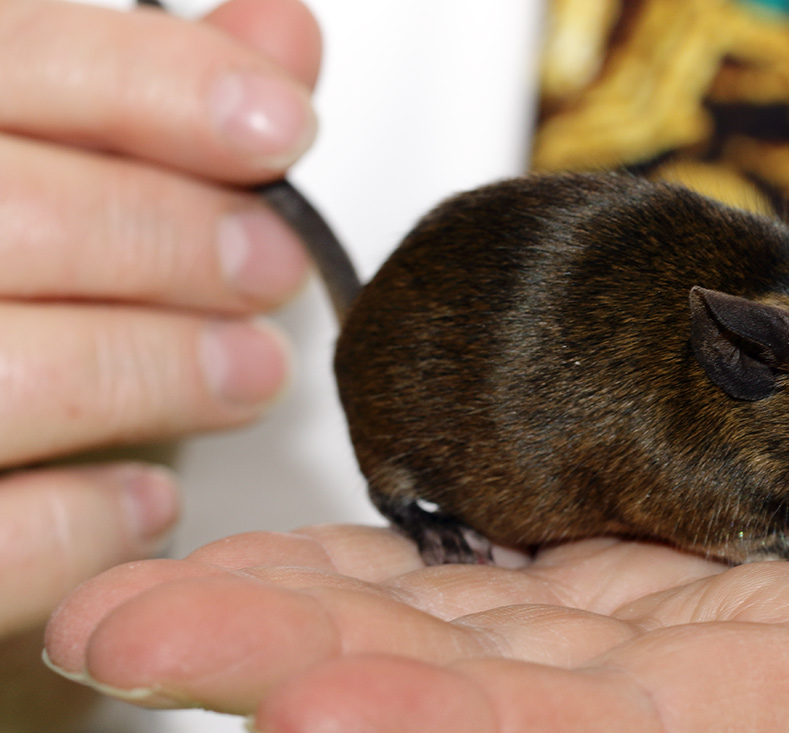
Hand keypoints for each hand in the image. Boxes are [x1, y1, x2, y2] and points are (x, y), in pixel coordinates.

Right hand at [0, 0, 319, 724]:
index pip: (3, 56)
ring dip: (162, 372)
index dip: (157, 83)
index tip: (279, 125)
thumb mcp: (43, 165)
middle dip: (176, 242)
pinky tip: (148, 498)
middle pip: (10, 216)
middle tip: (272, 270)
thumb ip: (145, 98)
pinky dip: (85, 520)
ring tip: (250, 375)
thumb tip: (282, 30)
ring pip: (2, 374)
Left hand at [43, 315, 788, 729]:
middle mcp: (730, 681)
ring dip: (309, 613)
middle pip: (490, 694)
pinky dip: (397, 562)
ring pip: (468, 627)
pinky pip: (505, 568)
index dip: (463, 728)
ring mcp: (677, 619)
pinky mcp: (653, 553)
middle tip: (138, 642)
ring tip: (156, 605)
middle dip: (307, 669)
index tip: (313, 706)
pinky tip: (297, 558)